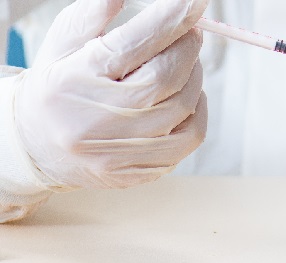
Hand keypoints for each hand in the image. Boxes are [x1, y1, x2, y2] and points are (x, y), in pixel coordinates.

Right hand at [12, 0, 208, 188]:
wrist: (36, 147)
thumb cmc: (57, 86)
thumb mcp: (64, 44)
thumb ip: (93, 15)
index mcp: (75, 80)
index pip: (133, 45)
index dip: (170, 20)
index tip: (193, 2)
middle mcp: (96, 120)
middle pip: (165, 77)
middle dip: (187, 47)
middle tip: (188, 32)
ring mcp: (118, 151)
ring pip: (184, 106)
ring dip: (194, 77)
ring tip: (181, 64)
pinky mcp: (138, 171)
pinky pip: (190, 138)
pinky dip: (197, 110)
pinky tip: (184, 97)